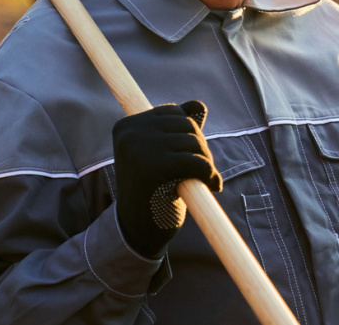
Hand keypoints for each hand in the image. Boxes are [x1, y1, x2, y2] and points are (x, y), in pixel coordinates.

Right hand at [112, 101, 221, 258]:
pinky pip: (196, 161)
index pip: (174, 113)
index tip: (191, 157)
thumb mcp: (164, 155)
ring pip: (193, 141)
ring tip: (204, 180)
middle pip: (186, 124)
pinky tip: (212, 186)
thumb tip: (199, 105)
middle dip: (201, 147)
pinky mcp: (152, 169)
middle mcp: (129, 133)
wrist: (138, 233)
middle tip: (203, 172)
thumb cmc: (153, 192)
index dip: (190, 134)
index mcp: (126, 126)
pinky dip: (210, 173)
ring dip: (207, 161)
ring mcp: (138, 149)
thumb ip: (178, 129)